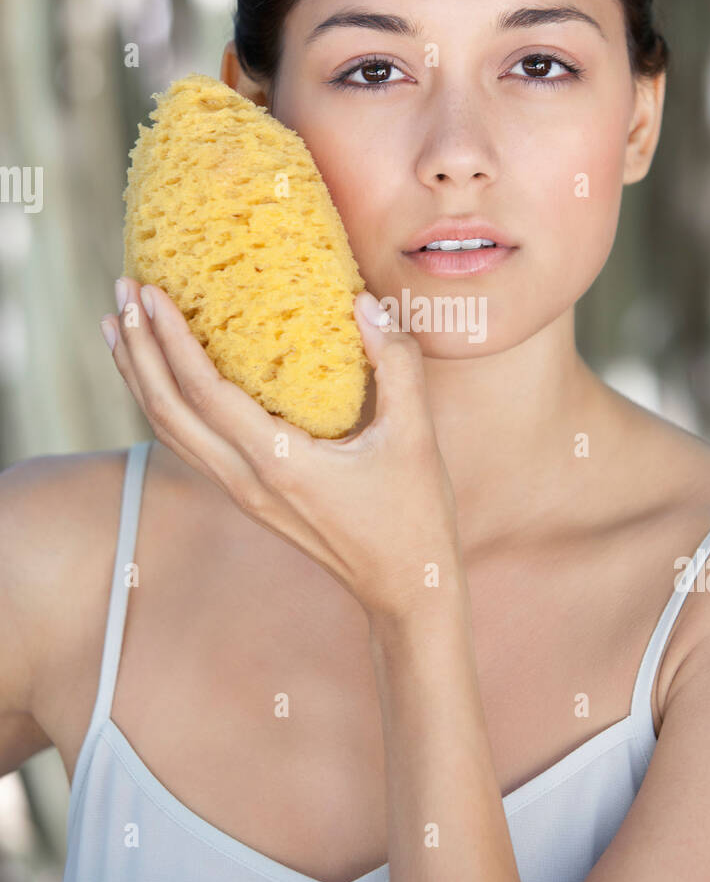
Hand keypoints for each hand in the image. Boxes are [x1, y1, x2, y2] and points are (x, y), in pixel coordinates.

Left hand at [100, 278, 462, 621]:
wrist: (404, 589)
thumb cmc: (413, 516)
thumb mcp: (417, 436)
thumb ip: (396, 364)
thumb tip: (365, 303)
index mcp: (280, 464)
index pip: (206, 394)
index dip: (172, 342)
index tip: (152, 293)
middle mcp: (247, 481)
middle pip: (168, 412)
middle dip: (138, 350)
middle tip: (123, 292)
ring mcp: (242, 493)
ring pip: (170, 431)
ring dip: (139, 376)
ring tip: (120, 325)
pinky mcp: (249, 496)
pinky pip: (190, 443)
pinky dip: (164, 403)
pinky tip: (162, 375)